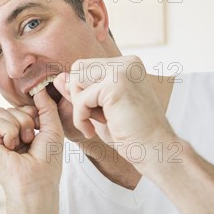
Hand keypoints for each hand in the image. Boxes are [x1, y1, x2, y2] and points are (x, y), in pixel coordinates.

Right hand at [0, 88, 64, 202]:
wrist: (35, 183)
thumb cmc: (47, 162)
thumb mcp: (53, 129)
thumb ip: (47, 107)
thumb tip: (39, 88)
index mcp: (24, 132)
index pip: (24, 108)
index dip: (33, 113)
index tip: (39, 128)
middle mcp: (9, 134)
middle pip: (13, 107)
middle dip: (26, 119)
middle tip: (30, 139)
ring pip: (3, 110)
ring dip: (19, 125)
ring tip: (22, 143)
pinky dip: (9, 131)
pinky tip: (12, 146)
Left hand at [56, 56, 176, 166]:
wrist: (154, 151)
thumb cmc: (128, 133)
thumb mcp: (98, 108)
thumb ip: (80, 92)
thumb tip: (59, 78)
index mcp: (127, 64)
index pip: (84, 66)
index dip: (81, 91)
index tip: (95, 113)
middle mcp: (127, 62)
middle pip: (78, 68)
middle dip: (79, 96)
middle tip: (95, 117)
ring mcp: (123, 71)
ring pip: (76, 79)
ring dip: (80, 106)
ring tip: (98, 121)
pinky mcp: (117, 85)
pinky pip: (81, 98)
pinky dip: (80, 118)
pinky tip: (92, 130)